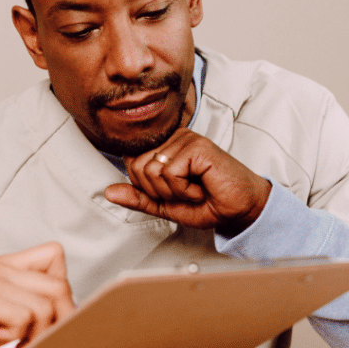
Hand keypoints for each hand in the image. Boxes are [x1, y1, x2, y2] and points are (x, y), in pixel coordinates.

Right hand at [0, 242, 74, 347]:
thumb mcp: (0, 315)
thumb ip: (28, 305)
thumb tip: (70, 314)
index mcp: (3, 266)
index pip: (55, 254)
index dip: (61, 289)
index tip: (46, 319)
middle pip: (60, 285)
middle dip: (59, 321)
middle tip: (36, 342)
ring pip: (46, 306)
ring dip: (38, 334)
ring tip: (16, 346)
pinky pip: (25, 318)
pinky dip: (19, 338)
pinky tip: (1, 345)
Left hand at [104, 128, 271, 235]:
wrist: (239, 209)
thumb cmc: (208, 202)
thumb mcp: (164, 205)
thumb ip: (138, 197)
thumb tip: (109, 192)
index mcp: (164, 147)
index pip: (130, 162)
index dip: (146, 187)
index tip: (172, 191)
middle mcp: (173, 138)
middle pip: (137, 167)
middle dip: (158, 191)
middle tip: (184, 192)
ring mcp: (185, 139)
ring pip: (152, 170)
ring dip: (173, 192)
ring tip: (194, 189)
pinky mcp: (197, 146)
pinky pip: (169, 173)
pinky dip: (184, 190)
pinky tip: (201, 186)